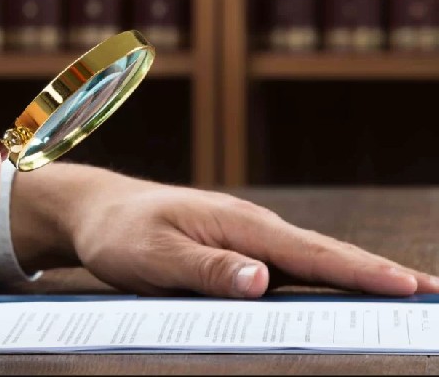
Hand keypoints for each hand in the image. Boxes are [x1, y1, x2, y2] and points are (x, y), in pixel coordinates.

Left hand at [11, 163, 438, 297]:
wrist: (97, 211)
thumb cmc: (122, 233)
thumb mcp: (155, 256)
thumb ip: (207, 269)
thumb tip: (264, 281)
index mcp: (238, 225)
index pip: (311, 253)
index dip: (362, 272)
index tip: (409, 287)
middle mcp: (250, 226)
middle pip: (324, 252)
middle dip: (377, 272)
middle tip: (428, 292)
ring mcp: (245, 234)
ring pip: (310, 258)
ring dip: (355, 274)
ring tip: (398, 292)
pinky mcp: (234, 246)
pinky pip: (287, 263)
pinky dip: (320, 275)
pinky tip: (334, 288)